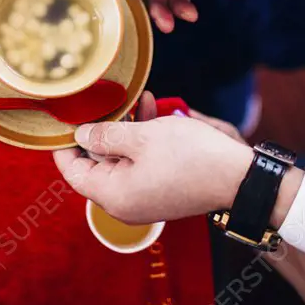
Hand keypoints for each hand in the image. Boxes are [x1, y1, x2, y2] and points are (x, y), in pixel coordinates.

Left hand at [52, 93, 256, 223]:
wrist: (240, 179)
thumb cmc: (191, 157)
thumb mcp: (142, 137)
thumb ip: (105, 135)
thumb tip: (80, 135)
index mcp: (113, 196)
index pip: (72, 171)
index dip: (65, 144)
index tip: (64, 118)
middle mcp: (124, 204)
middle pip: (95, 165)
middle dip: (100, 130)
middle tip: (103, 101)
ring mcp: (143, 200)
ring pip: (120, 160)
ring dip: (124, 130)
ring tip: (133, 100)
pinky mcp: (160, 191)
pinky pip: (139, 164)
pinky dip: (141, 141)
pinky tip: (149, 110)